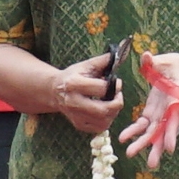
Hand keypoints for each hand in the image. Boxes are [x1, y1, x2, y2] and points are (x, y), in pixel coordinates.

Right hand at [0, 44, 125, 132]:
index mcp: (74, 84)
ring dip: (114, 113)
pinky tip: (105, 111)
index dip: (115, 85)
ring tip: (112, 103)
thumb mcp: (86, 65)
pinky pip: (99, 128)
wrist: (55, 91)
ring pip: (103, 121)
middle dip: (117, 103)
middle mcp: (73, 102)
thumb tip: (122, 51)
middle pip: (103, 110)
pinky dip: (107, 120)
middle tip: (118, 96)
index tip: (117, 82)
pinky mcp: (78, 125)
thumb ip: (104, 60)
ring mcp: (75, 116)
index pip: (102, 89)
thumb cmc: (73, 76)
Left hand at [121, 48, 178, 165]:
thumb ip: (154, 61)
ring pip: (153, 132)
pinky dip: (134, 131)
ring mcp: (160, 112)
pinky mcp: (152, 111)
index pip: (173, 118)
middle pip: (163, 131)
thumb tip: (146, 56)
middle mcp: (169, 109)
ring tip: (131, 155)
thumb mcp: (166, 60)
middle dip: (155, 146)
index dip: (171, 133)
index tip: (169, 149)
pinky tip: (124, 139)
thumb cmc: (174, 64)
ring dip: (143, 144)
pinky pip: (143, 125)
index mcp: (175, 99)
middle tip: (151, 164)